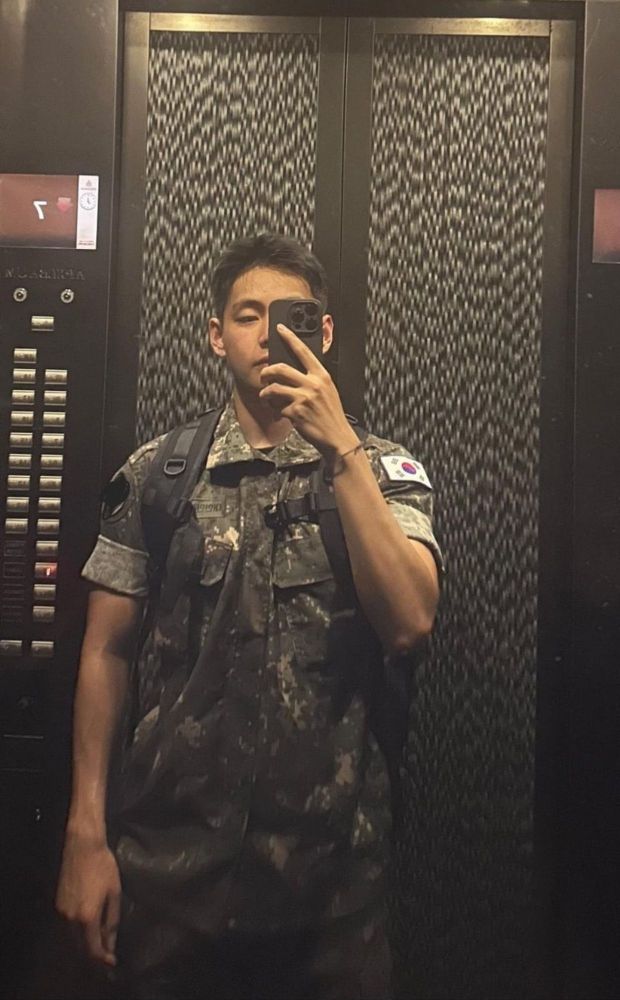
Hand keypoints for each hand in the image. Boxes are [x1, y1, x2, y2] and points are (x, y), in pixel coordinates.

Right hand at [56, 832, 120, 965]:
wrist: (83, 846)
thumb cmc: (103, 866)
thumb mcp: (114, 893)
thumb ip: (112, 920)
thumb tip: (111, 940)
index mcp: (87, 917)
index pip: (93, 949)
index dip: (103, 958)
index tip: (112, 960)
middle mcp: (70, 919)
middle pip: (80, 947)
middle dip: (94, 953)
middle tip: (108, 952)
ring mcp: (61, 912)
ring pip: (72, 939)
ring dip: (85, 943)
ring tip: (101, 941)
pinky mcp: (57, 905)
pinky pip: (67, 928)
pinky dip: (78, 933)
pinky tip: (89, 927)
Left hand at [259, 324, 358, 458]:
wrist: (337, 437)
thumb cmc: (330, 414)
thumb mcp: (327, 391)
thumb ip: (312, 379)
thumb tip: (290, 373)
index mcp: (322, 375)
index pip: (303, 351)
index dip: (290, 337)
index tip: (280, 329)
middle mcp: (313, 384)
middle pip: (281, 369)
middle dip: (267, 372)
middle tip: (264, 376)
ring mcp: (304, 398)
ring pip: (274, 388)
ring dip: (265, 393)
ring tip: (266, 396)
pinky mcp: (296, 412)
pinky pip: (277, 407)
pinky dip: (274, 410)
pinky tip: (279, 412)